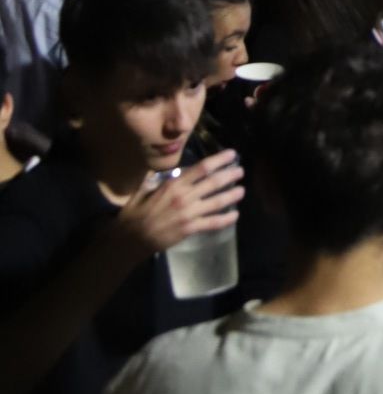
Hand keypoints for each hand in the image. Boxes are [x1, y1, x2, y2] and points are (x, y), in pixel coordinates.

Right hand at [117, 152, 242, 261]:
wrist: (130, 239)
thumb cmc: (135, 214)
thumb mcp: (143, 189)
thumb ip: (156, 178)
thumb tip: (163, 168)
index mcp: (173, 184)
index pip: (202, 168)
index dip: (219, 160)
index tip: (232, 155)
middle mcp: (184, 196)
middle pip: (213, 182)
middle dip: (230, 176)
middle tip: (241, 172)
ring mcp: (189, 213)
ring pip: (216, 202)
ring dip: (231, 196)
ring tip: (242, 191)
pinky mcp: (190, 229)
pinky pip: (212, 223)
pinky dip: (225, 219)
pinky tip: (235, 216)